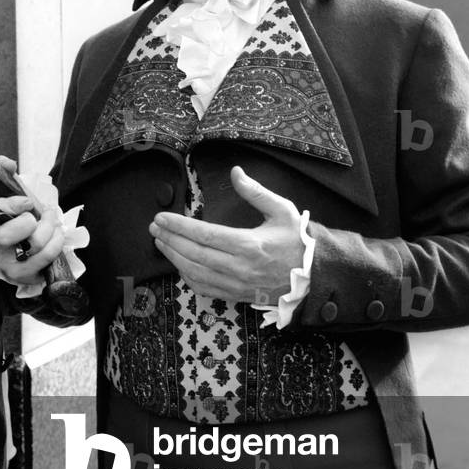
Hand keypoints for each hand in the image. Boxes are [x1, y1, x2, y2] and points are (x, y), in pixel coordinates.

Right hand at [0, 157, 65, 286]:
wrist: (23, 247)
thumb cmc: (15, 217)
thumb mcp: (10, 193)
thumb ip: (5, 174)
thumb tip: (7, 163)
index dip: (7, 205)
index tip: (25, 201)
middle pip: (4, 237)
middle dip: (29, 222)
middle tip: (38, 215)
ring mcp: (5, 262)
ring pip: (31, 246)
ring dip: (49, 228)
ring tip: (51, 221)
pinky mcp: (22, 275)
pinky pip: (45, 259)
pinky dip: (56, 243)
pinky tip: (56, 235)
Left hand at [148, 166, 303, 303]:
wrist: (314, 276)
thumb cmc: (297, 241)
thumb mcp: (282, 210)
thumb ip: (256, 192)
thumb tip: (236, 172)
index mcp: (249, 245)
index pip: (204, 235)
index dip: (179, 226)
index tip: (161, 217)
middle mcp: (239, 267)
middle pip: (194, 254)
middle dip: (170, 239)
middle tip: (154, 227)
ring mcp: (236, 285)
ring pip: (195, 273)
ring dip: (173, 257)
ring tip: (161, 242)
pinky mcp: (236, 295)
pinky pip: (205, 288)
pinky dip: (187, 277)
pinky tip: (178, 264)